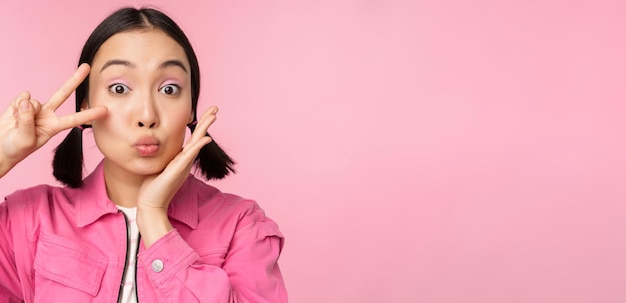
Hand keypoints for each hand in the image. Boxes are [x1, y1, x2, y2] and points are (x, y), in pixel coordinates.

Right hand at [0, 64, 107, 176]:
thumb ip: (27, 122)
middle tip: (87, 67)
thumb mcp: (25, 140)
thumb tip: (28, 102)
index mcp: (53, 127)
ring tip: (17, 125)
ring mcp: (34, 108)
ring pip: (33, 101)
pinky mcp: (20, 102)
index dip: (89, 115)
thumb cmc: (15, 149)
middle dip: (74, 80)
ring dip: (23, 113)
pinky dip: (14, 107)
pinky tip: (12, 116)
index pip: (74, 120)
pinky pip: (20, 98)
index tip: (105, 110)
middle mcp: (47, 114)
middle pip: (62, 94)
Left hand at [136, 106, 216, 246]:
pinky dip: (198, 146)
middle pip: (199, 137)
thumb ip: (165, 157)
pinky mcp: (177, 171)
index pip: (193, 139)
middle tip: (215, 108)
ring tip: (213, 116)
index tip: (206, 113)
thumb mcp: (160, 166)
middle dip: (206, 122)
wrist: (150, 204)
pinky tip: (205, 138)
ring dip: (205, 129)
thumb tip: (160, 146)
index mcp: (181, 159)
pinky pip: (189, 156)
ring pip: (197, 143)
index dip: (200, 125)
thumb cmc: (153, 187)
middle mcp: (185, 161)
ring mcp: (183, 166)